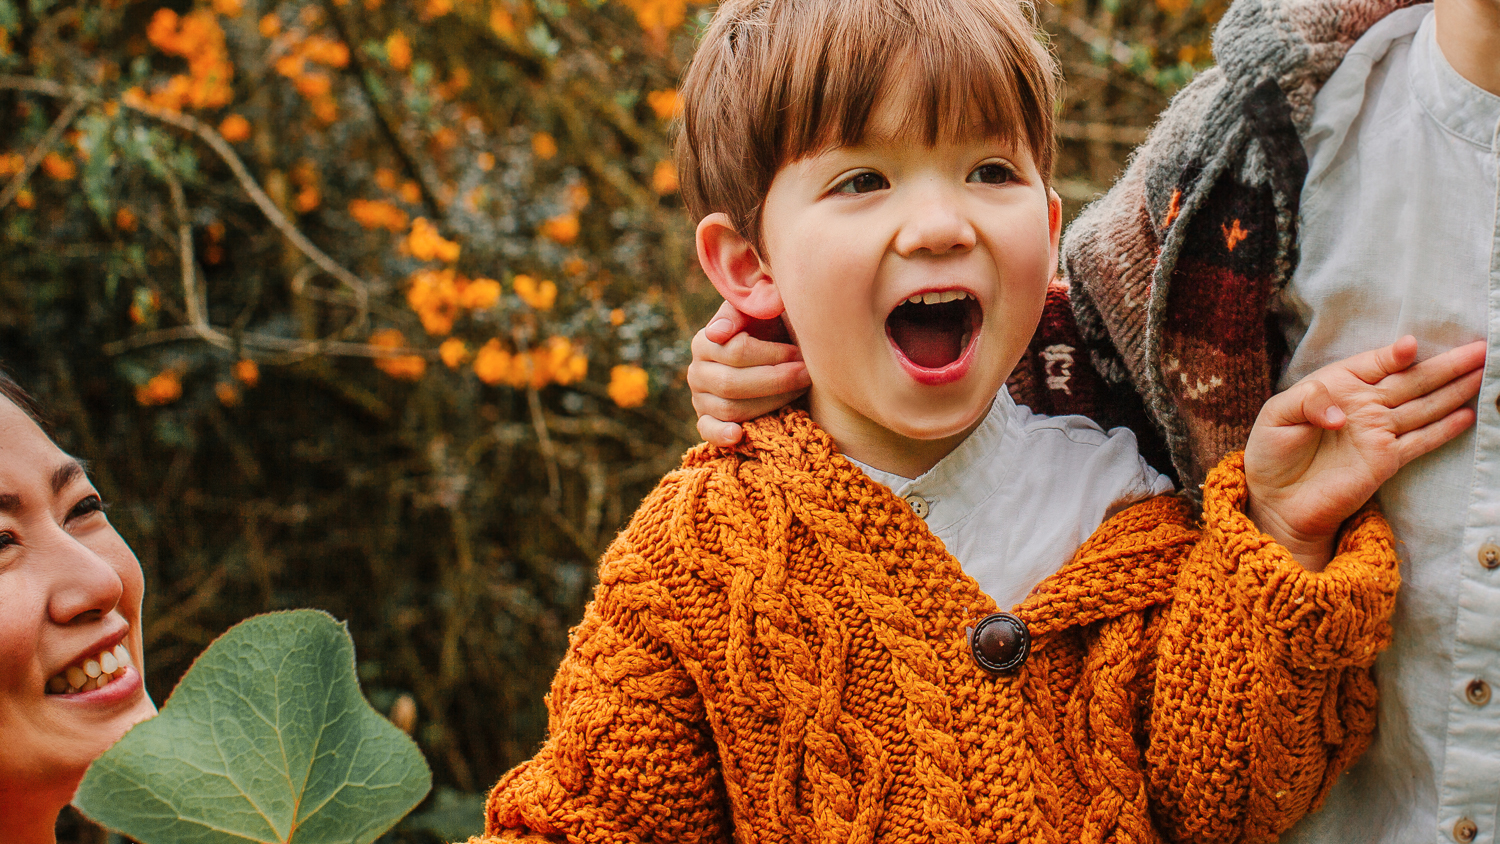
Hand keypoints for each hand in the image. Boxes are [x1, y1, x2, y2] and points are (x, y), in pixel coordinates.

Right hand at [688, 300, 809, 445]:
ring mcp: (700, 398)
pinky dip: (721, 435)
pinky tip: (739, 435)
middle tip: (807, 374)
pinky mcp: (706, 421)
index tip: (801, 353)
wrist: (778, 353)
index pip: (736, 352)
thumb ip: (742, 309)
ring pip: (730, 409)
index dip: (773, 354)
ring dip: (769, 403)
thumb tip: (718, 333)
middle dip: (776, 380)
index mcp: (705, 341)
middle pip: (732, 383)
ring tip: (798, 394)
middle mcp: (696, 371)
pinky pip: (707, 431)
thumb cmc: (772, 329)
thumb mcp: (760, 311)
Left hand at [1245, 336, 1484, 569]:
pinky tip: (1468, 414)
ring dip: (1455, 390)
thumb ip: (1307, 403)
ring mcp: (1378, 432)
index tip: (1411, 346)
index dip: (1395, 354)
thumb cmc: (1271, 453)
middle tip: (1480, 349)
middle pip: (1412, 380)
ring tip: (1485, 371)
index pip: (1374, 363)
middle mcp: (1364, 404)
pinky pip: (1421, 440)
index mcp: (1337, 385)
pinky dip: (1445, 428)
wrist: (1276, 499)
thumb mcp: (1275, 417)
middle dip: (1446, 365)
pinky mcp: (1386, 460)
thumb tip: (1343, 415)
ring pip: (1424, 405)